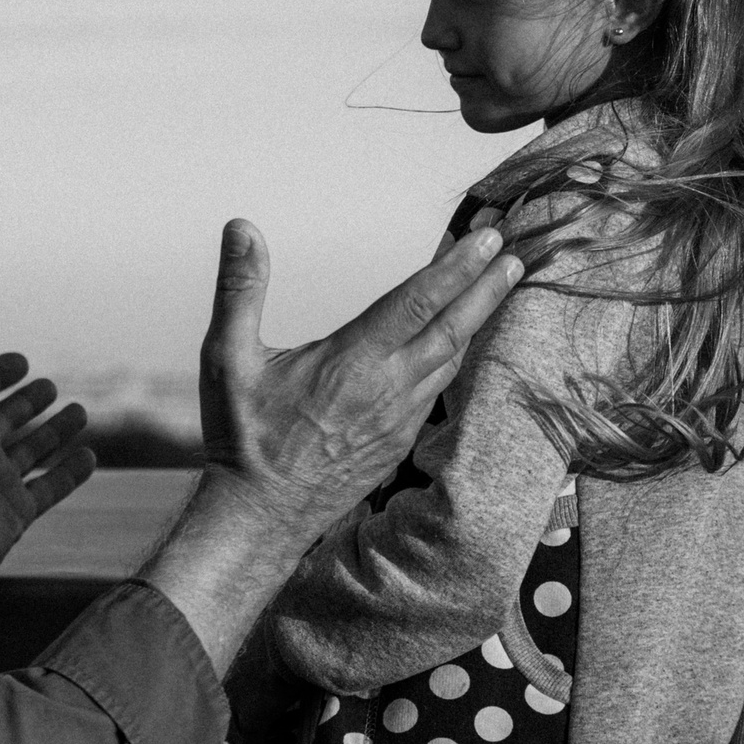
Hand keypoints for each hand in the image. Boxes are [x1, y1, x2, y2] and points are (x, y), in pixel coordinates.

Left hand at [0, 310, 96, 604]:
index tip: (22, 361)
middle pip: (7, 419)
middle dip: (28, 402)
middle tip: (50, 387)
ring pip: (32, 450)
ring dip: (54, 431)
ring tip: (80, 412)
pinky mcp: (17, 513)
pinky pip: (50, 487)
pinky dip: (70, 472)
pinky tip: (89, 456)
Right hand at [199, 219, 518, 533]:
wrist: (261, 514)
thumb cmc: (243, 438)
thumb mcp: (228, 357)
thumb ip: (239, 288)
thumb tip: (241, 229)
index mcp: (351, 362)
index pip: (416, 301)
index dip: (456, 266)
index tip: (488, 239)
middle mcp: (386, 389)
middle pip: (452, 329)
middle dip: (487, 288)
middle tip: (515, 256)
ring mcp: (399, 419)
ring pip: (452, 361)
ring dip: (478, 321)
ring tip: (499, 288)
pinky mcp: (400, 441)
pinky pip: (439, 391)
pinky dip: (458, 359)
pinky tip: (460, 345)